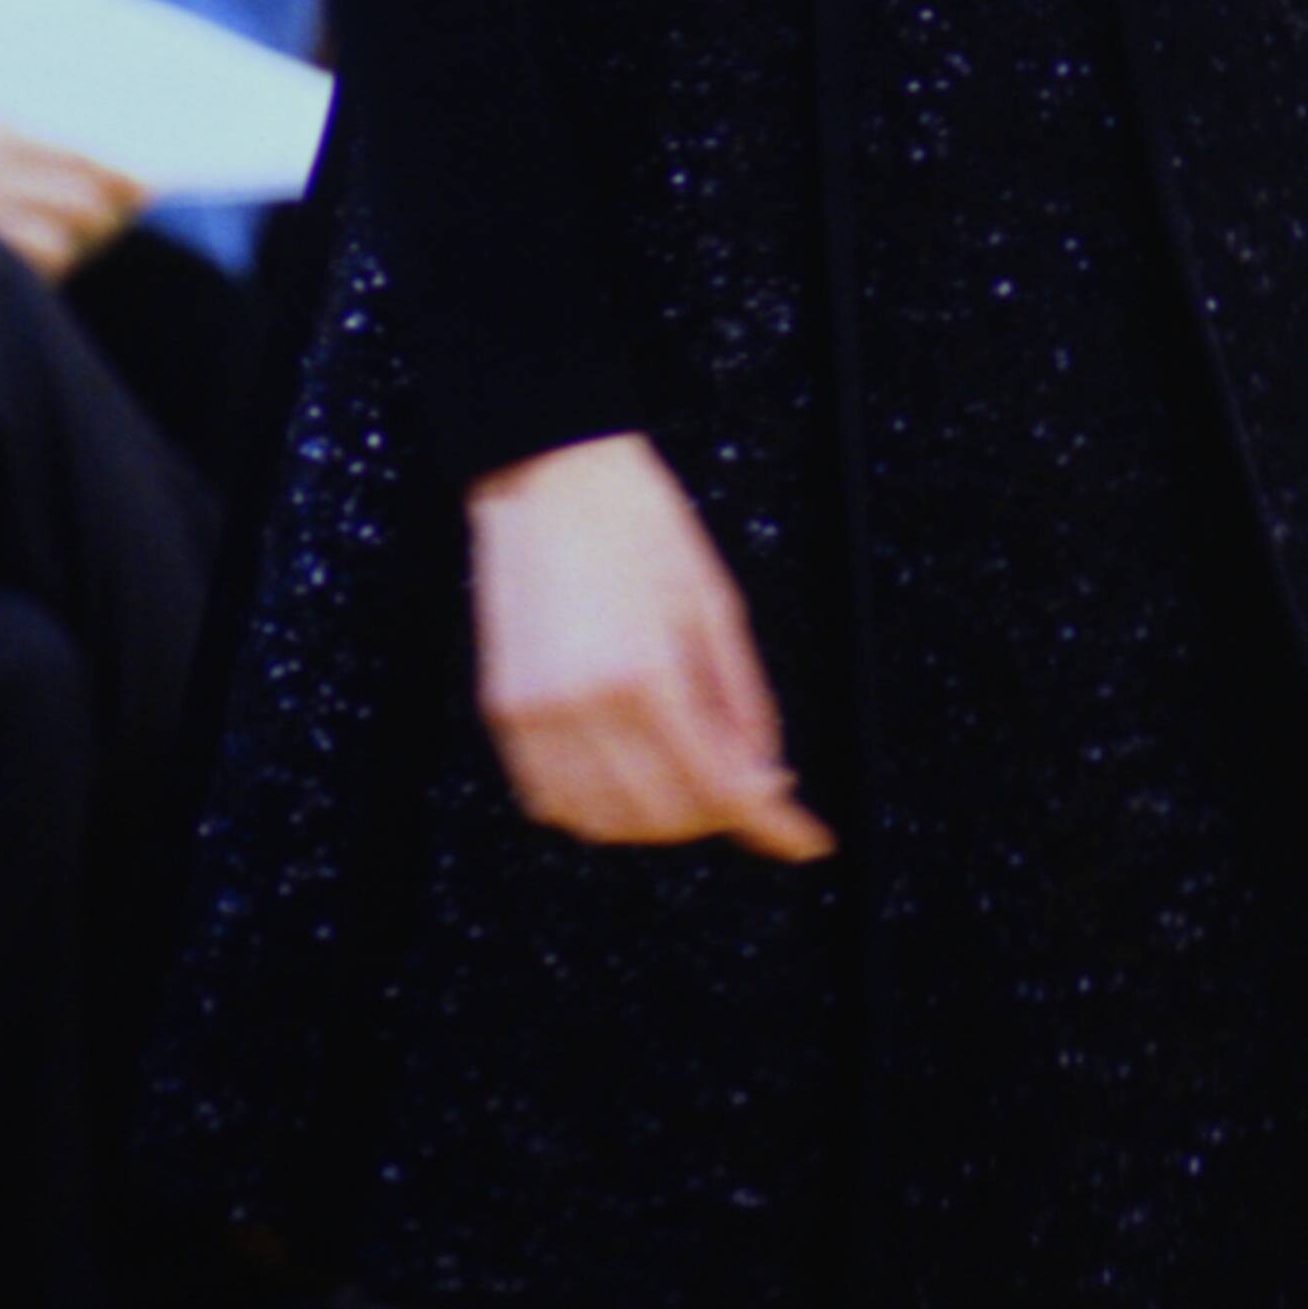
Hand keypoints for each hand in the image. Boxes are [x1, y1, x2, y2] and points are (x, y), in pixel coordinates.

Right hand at [468, 430, 835, 861]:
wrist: (550, 469)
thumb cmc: (636, 519)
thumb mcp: (715, 601)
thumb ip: (743, 702)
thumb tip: (766, 777)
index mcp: (647, 672)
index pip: (719, 788)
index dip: (771, 825)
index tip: (804, 839)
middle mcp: (585, 706)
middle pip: (665, 818)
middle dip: (719, 814)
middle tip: (747, 782)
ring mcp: (536, 714)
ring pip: (606, 824)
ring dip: (658, 818)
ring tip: (686, 773)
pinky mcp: (503, 710)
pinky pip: (550, 801)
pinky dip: (596, 807)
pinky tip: (626, 771)